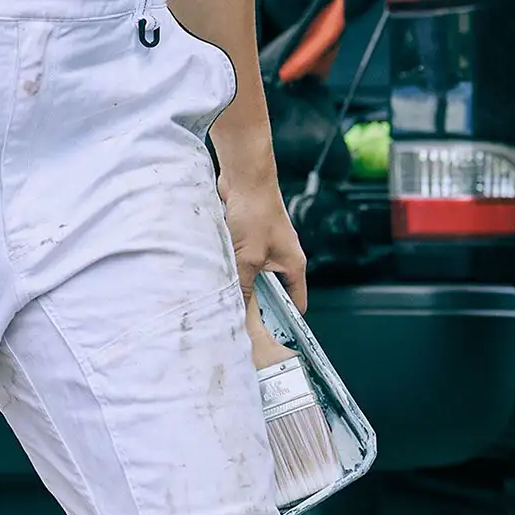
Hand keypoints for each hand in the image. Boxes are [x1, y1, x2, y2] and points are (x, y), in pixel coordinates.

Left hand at [217, 161, 306, 312]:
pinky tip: (218, 275)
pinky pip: (242, 263)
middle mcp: (283, 259)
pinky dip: (232, 270)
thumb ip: (243, 285)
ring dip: (240, 286)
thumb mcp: (248, 257)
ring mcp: (266, 249)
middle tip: (239, 321)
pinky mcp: (249, 240)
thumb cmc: (255, 211)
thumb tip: (237, 309)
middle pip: (272, 293)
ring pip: (254, 278)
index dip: (284, 321)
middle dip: (256, 305)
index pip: (296, 303)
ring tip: (226, 297)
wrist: (244, 178)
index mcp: (293, 265)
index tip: (268, 336)